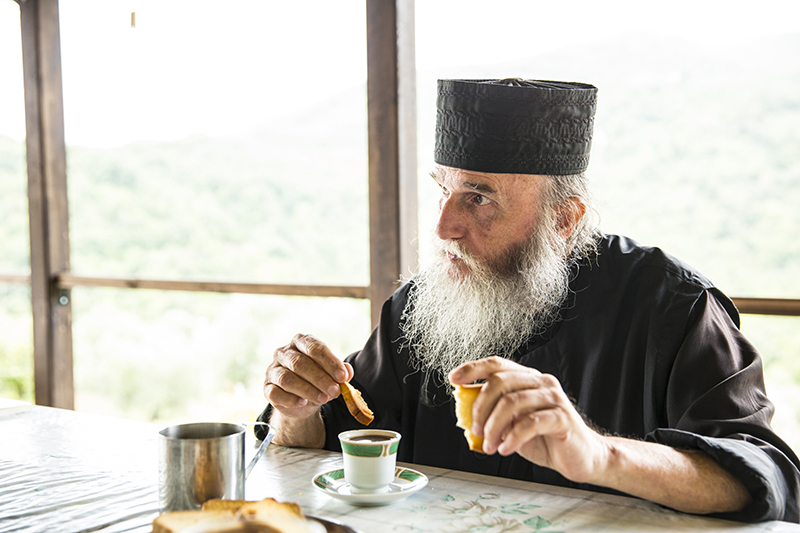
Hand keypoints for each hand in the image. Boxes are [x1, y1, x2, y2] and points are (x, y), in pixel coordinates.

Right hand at [264, 333, 353, 420]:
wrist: (303, 400)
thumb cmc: (318, 380)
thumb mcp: (331, 374)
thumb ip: (341, 371)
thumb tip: (347, 372)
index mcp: (300, 342)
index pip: (314, 347)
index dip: (329, 362)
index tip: (342, 377)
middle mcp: (283, 352)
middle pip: (300, 363)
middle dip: (320, 378)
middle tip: (335, 391)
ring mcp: (273, 370)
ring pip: (287, 379)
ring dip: (307, 390)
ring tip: (323, 399)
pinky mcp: (267, 387)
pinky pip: (275, 393)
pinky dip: (291, 399)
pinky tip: (303, 403)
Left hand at [449, 356, 609, 484]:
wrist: (581, 458)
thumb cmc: (545, 439)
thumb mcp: (512, 425)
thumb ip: (494, 414)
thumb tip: (464, 411)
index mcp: (527, 379)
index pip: (497, 364)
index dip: (473, 368)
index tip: (453, 379)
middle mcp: (541, 382)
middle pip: (500, 382)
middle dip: (480, 407)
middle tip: (474, 430)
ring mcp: (554, 398)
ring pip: (513, 402)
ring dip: (494, 427)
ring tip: (490, 446)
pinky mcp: (562, 417)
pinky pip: (530, 422)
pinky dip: (512, 437)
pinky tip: (506, 448)